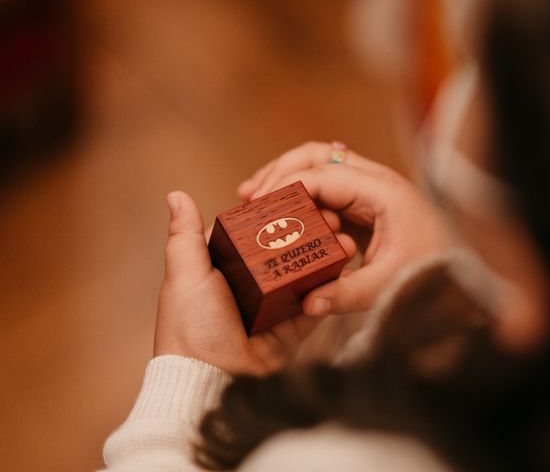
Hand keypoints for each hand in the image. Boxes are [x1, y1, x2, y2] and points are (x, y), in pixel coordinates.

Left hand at [154, 191, 354, 374]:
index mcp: (226, 268)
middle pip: (286, 251)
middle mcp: (252, 285)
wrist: (212, 380)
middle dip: (310, 234)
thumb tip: (177, 194)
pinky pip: (317, 304)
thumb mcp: (185, 274)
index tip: (301, 196)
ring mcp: (274, 306)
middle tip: (333, 219)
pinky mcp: (293, 327)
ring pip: (305, 275)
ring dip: (326, 257)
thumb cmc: (191, 326)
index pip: (256, 232)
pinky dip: (331, 288)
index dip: (278, 214)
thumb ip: (186, 235)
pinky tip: (346, 269)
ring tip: (346, 241)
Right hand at [238, 142, 449, 316]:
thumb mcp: (389, 285)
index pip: (324, 175)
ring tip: (252, 197)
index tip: (257, 206)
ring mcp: (368, 190)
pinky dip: (299, 196)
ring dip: (285, 178)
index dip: (286, 186)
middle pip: (317, 156)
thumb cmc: (432, 271)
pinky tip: (279, 213)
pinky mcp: (362, 204)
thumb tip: (307, 304)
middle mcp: (374, 182)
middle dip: (279, 171)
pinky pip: (324, 189)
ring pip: (318, 167)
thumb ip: (347, 295)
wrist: (460, 271)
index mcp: (382, 192)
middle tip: (249, 195)